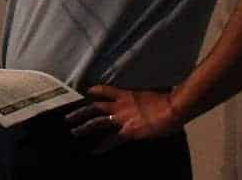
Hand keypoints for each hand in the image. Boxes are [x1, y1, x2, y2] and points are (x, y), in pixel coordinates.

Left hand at [64, 85, 182, 153]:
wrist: (173, 108)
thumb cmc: (168, 101)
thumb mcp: (151, 95)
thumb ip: (143, 99)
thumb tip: (147, 102)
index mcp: (127, 95)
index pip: (106, 90)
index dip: (95, 90)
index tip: (87, 91)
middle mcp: (120, 105)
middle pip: (95, 107)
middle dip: (80, 112)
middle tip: (67, 117)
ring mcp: (123, 118)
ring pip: (97, 121)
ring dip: (84, 127)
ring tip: (73, 131)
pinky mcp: (128, 132)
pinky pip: (112, 140)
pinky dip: (102, 146)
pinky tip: (94, 151)